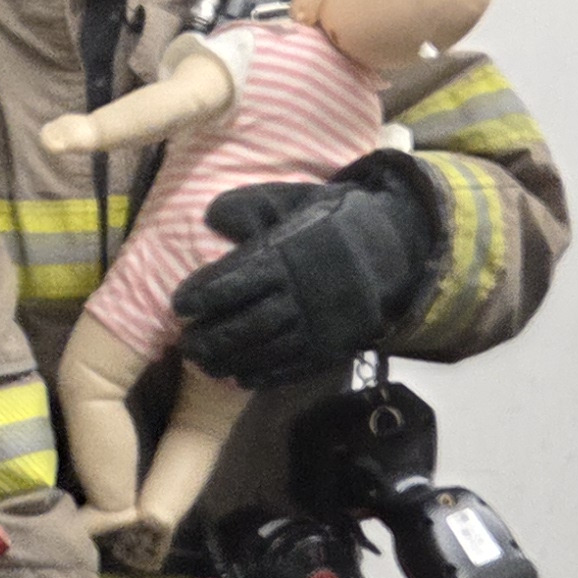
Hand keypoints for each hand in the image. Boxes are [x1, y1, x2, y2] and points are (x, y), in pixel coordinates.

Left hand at [169, 154, 432, 386]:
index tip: (179, 304)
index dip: (203, 293)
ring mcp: (318, 324)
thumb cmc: (336, 220)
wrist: (398, 247)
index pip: (235, 278)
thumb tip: (212, 215)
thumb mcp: (296, 199)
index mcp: (288, 254)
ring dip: (229, 360)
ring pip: (265, 349)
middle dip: (210, 336)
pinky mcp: (332, 346)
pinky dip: (263, 375)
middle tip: (184, 343)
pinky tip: (238, 378)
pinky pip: (293, 367)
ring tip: (202, 364)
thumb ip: (254, 205)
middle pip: (245, 322)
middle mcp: (300, 293)